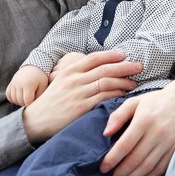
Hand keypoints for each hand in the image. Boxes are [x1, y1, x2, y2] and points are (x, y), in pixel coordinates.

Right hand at [6, 66, 48, 105]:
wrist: (34, 65)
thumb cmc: (41, 77)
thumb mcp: (43, 86)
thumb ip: (39, 96)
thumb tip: (32, 105)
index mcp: (28, 84)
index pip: (27, 101)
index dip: (31, 103)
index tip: (35, 100)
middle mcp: (19, 83)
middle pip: (19, 101)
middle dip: (25, 103)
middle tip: (31, 99)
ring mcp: (13, 83)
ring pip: (13, 99)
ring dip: (19, 102)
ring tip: (26, 98)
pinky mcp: (11, 83)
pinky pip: (8, 95)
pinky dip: (13, 98)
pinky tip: (19, 97)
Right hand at [22, 51, 140, 143]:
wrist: (36, 120)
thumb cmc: (50, 101)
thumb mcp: (60, 81)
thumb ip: (77, 74)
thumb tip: (97, 70)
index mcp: (70, 70)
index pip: (94, 58)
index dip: (111, 55)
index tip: (124, 55)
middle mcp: (75, 79)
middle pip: (105, 69)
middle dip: (124, 66)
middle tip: (138, 66)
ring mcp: (78, 94)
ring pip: (107, 83)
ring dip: (123, 81)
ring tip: (134, 83)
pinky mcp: (81, 108)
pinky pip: (104, 98)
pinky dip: (116, 95)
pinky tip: (124, 95)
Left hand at [100, 67, 174, 175]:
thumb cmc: (157, 100)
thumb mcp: (135, 101)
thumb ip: (118, 116)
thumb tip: (105, 133)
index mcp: (144, 119)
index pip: (125, 144)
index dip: (112, 158)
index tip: (103, 167)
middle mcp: (157, 132)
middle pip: (135, 159)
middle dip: (121, 174)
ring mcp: (168, 143)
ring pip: (147, 167)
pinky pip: (159, 168)